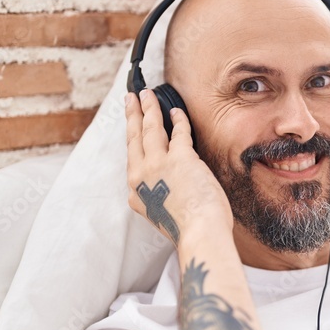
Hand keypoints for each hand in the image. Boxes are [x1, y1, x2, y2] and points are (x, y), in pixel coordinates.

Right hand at [125, 90, 232, 245]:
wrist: (199, 233)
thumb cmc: (189, 230)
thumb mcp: (162, 215)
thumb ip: (161, 197)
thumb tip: (172, 186)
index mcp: (136, 194)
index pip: (132, 159)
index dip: (132, 139)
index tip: (132, 127)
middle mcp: (141, 177)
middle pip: (134, 138)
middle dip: (132, 115)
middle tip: (131, 98)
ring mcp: (158, 165)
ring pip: (150, 129)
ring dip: (148, 109)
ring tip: (147, 95)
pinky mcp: (180, 158)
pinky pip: (179, 132)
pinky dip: (178, 119)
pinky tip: (177, 111)